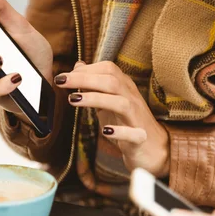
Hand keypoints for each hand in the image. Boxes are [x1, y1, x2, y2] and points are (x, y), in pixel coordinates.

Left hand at [54, 61, 169, 176]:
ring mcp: (137, 119)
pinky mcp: (140, 139)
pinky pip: (133, 134)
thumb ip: (95, 85)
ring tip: (74, 100)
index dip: (86, 70)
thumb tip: (78, 66)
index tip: (64, 76)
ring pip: (121, 103)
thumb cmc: (128, 123)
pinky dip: (119, 132)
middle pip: (112, 82)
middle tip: (61, 81)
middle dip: (85, 79)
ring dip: (96, 99)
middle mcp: (132, 99)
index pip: (109, 69)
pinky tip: (105, 131)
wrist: (153, 149)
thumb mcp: (109, 101)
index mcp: (125, 88)